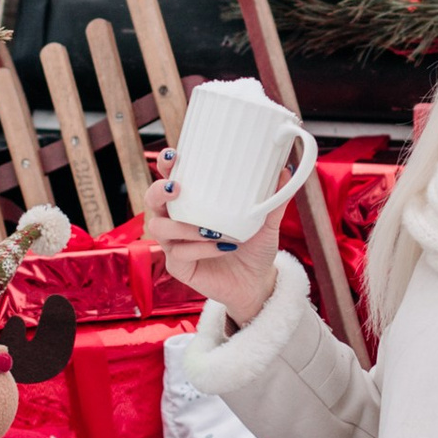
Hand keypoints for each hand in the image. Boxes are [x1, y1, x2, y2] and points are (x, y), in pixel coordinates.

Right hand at [142, 173, 281, 326]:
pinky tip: (223, 246)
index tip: (173, 155)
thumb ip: (274, 199)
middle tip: (177, 188)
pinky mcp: (179, 266)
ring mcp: (175, 244)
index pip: (170, 177)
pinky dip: (200, 248)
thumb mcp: (267, 222)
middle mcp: (177, 220)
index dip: (165, 165)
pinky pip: (180, 254)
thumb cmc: (255, 247)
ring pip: (160, 228)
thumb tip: (285, 171)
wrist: (257, 282)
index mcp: (192, 202)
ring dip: (182, 225)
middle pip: (151, 200)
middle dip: (159, 191)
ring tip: (210, 228)